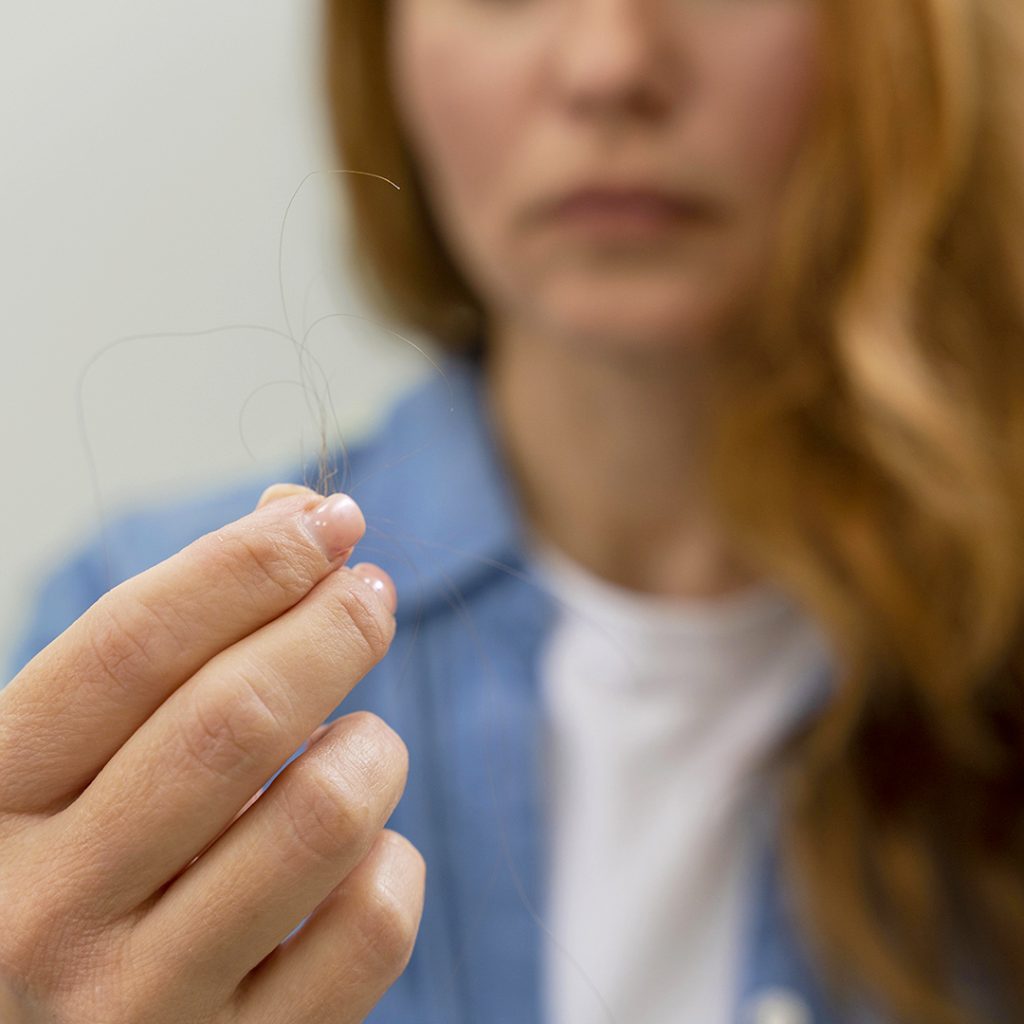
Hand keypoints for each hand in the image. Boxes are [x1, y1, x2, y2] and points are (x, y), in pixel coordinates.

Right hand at [0, 483, 424, 1023]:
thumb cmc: (74, 868)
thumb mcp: (74, 755)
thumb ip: (174, 634)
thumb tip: (295, 514)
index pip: (132, 644)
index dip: (248, 563)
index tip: (330, 519)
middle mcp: (42, 911)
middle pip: (234, 720)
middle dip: (330, 629)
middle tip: (370, 595)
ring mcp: (137, 1006)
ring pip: (319, 819)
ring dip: (370, 752)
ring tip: (361, 743)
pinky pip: (370, 927)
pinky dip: (392, 863)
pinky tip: (360, 855)